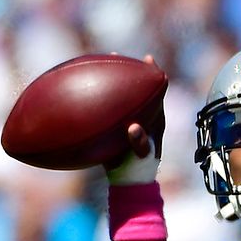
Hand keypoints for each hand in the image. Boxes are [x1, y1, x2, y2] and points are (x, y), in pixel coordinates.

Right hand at [105, 54, 163, 185]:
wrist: (127, 184)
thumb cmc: (139, 171)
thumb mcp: (142, 158)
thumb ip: (140, 144)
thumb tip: (134, 127)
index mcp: (155, 121)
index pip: (157, 92)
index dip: (153, 75)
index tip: (147, 60)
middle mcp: (142, 118)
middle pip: (137, 89)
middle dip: (128, 72)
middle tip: (117, 56)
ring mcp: (127, 123)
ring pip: (121, 98)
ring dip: (112, 82)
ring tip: (100, 66)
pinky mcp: (114, 129)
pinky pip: (106, 110)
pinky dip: (97, 99)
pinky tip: (82, 92)